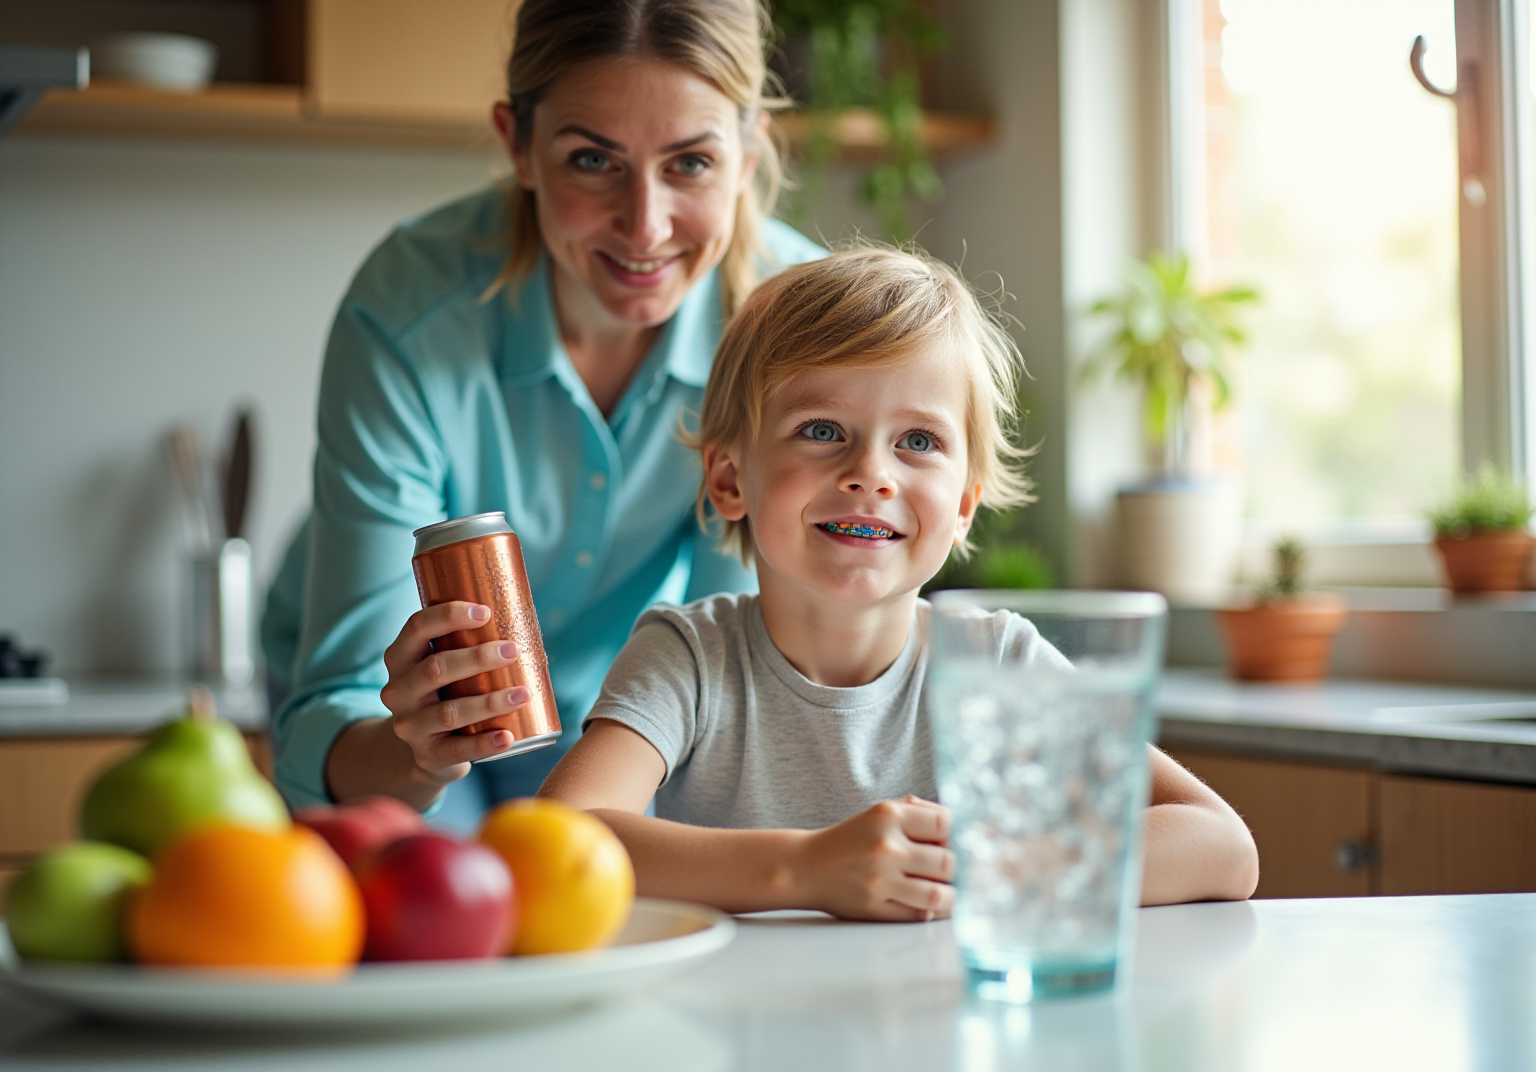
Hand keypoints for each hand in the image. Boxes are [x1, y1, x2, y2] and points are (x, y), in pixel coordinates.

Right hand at [378, 601, 530, 785]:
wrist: (427, 748)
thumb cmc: (447, 693)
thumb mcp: (444, 666)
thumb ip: (467, 644)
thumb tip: (524, 622)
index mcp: (400, 658)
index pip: (417, 628)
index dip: (449, 616)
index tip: (486, 612)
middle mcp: (397, 691)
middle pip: (434, 669)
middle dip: (477, 658)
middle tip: (513, 650)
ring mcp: (409, 726)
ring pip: (449, 712)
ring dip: (489, 702)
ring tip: (523, 694)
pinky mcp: (427, 755)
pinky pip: (457, 750)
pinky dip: (485, 744)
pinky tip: (508, 737)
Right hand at [793, 796, 954, 921]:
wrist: (805, 867)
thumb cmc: (850, 840)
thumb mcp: (879, 813)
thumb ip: (918, 812)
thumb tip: (961, 825)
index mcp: (888, 815)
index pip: (946, 824)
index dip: (954, 836)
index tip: (949, 844)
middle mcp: (884, 845)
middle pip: (948, 862)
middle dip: (952, 869)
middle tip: (946, 872)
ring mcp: (879, 879)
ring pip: (939, 894)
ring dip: (949, 897)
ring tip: (944, 893)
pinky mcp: (874, 907)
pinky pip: (919, 915)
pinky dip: (930, 912)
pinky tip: (926, 905)